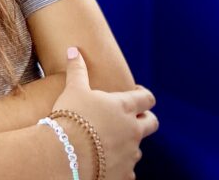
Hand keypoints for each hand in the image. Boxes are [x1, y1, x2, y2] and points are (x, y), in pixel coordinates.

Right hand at [50, 47, 157, 179]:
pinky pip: (128, 170)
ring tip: (109, 141)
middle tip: (131, 118)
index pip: (146, 98)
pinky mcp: (124, 173)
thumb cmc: (71, 117)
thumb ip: (77, 70)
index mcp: (124, 107)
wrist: (66, 153)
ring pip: (137, 147)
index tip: (136, 93)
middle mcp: (133, 130)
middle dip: (144, 119)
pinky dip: (119, 165)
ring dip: (128, 144)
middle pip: (152, 123)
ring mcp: (130, 153)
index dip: (143, 95)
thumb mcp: (73, 89)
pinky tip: (106, 162)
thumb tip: (74, 50)